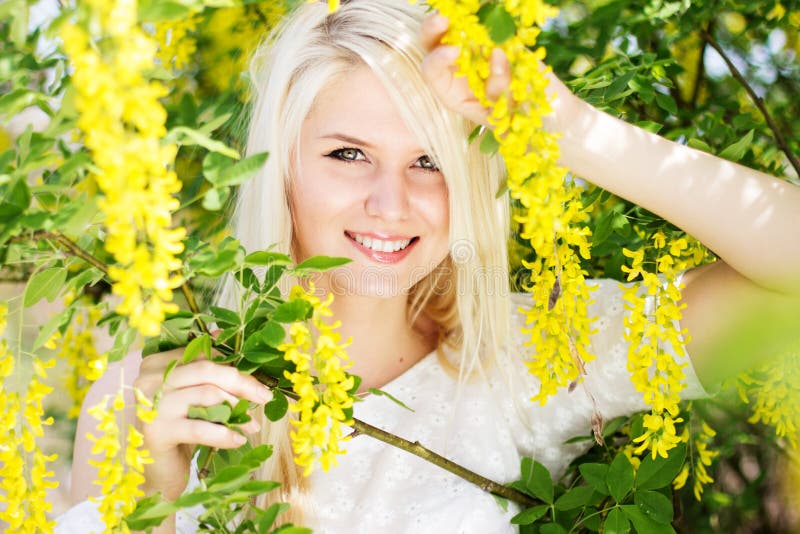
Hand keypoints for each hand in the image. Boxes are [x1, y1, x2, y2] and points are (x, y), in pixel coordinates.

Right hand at [133, 349, 271, 500]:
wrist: (157, 471)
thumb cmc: (179, 429)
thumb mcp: (193, 396)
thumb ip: (205, 370)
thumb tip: (219, 334)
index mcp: (157, 364)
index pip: (202, 354)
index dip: (234, 365)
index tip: (258, 381)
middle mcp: (150, 380)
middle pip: (206, 370)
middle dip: (241, 383)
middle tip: (265, 396)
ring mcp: (152, 405)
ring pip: (207, 395)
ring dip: (237, 410)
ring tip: (252, 425)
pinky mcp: (157, 431)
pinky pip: (200, 428)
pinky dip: (224, 434)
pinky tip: (238, 440)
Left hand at [419, 13, 579, 132]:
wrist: (550, 116)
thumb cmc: (523, 121)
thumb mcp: (509, 112)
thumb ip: (499, 88)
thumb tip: (496, 54)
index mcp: (452, 92)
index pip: (433, 73)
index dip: (437, 60)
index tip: (453, 50)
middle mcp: (457, 69)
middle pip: (432, 45)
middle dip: (432, 29)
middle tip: (444, 18)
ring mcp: (474, 50)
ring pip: (452, 27)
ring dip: (455, 14)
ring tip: (465, 6)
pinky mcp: (494, 37)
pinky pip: (482, 20)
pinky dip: (481, 10)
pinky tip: (484, 6)